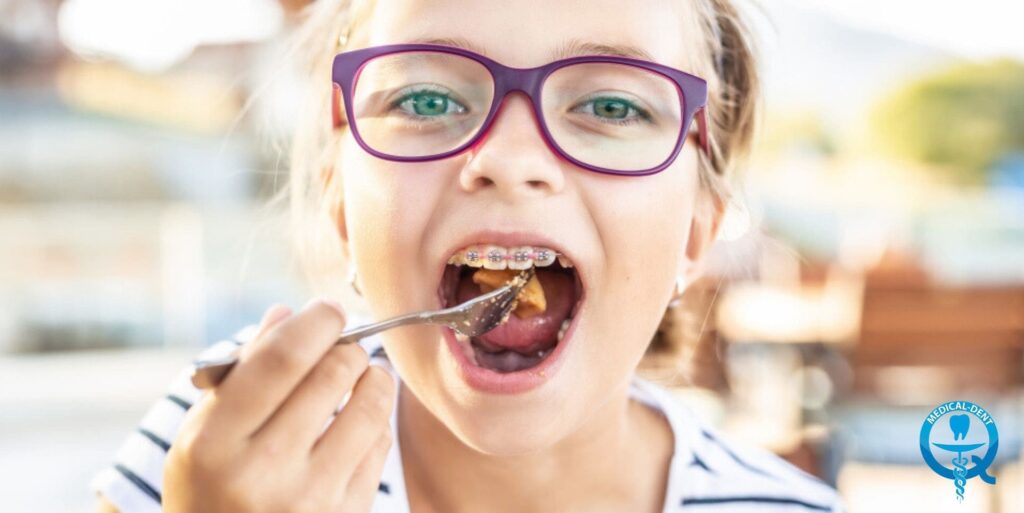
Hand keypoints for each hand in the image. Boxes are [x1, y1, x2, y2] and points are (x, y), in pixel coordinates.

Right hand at [163, 299, 395, 512]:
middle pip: (333, 373)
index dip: (316, 321)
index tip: (327, 311)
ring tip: (363, 374)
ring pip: (371, 406)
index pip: (282, 358)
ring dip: (374, 377)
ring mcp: (310, 499)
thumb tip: (287, 314)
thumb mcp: (202, 433)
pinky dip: (375, 420)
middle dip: (347, 346)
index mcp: (215, 442)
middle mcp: (263, 471)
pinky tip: (359, 420)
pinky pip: (380, 445)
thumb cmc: (211, 488)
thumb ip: (242, 372)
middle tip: (344, 345)